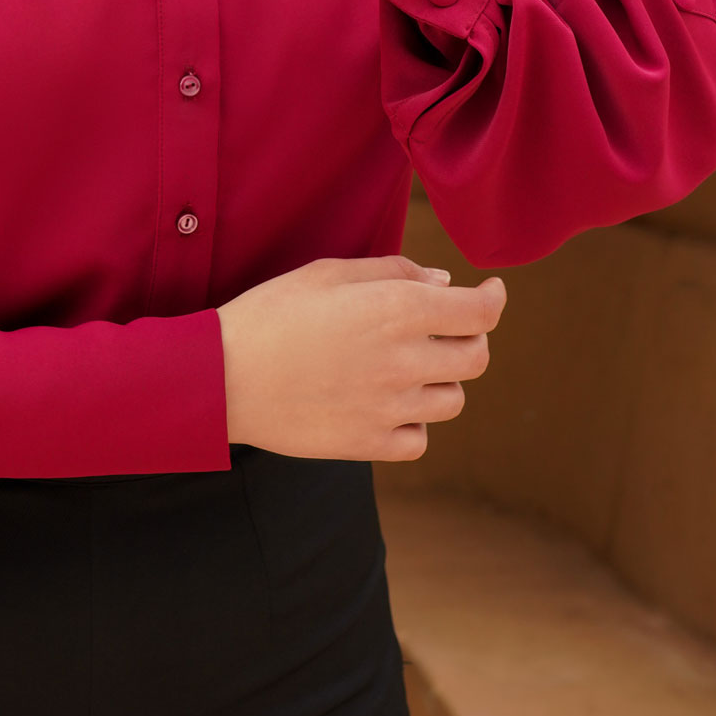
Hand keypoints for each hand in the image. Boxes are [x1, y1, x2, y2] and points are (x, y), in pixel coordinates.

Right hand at [216, 255, 505, 460]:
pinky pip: (419, 438)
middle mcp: (404, 360)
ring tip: (406, 367)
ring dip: (441, 380)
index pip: (479, 312)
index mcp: (397, 310)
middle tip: (441, 329)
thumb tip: (444, 284)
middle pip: (474, 357)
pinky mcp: (370, 442)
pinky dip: (414, 422)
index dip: (493, 299)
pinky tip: (388, 404)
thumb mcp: (327, 273)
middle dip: (467, 338)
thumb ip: (393, 272)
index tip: (490, 292)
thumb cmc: (271, 315)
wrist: (222, 377)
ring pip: (453, 399)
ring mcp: (390, 406)